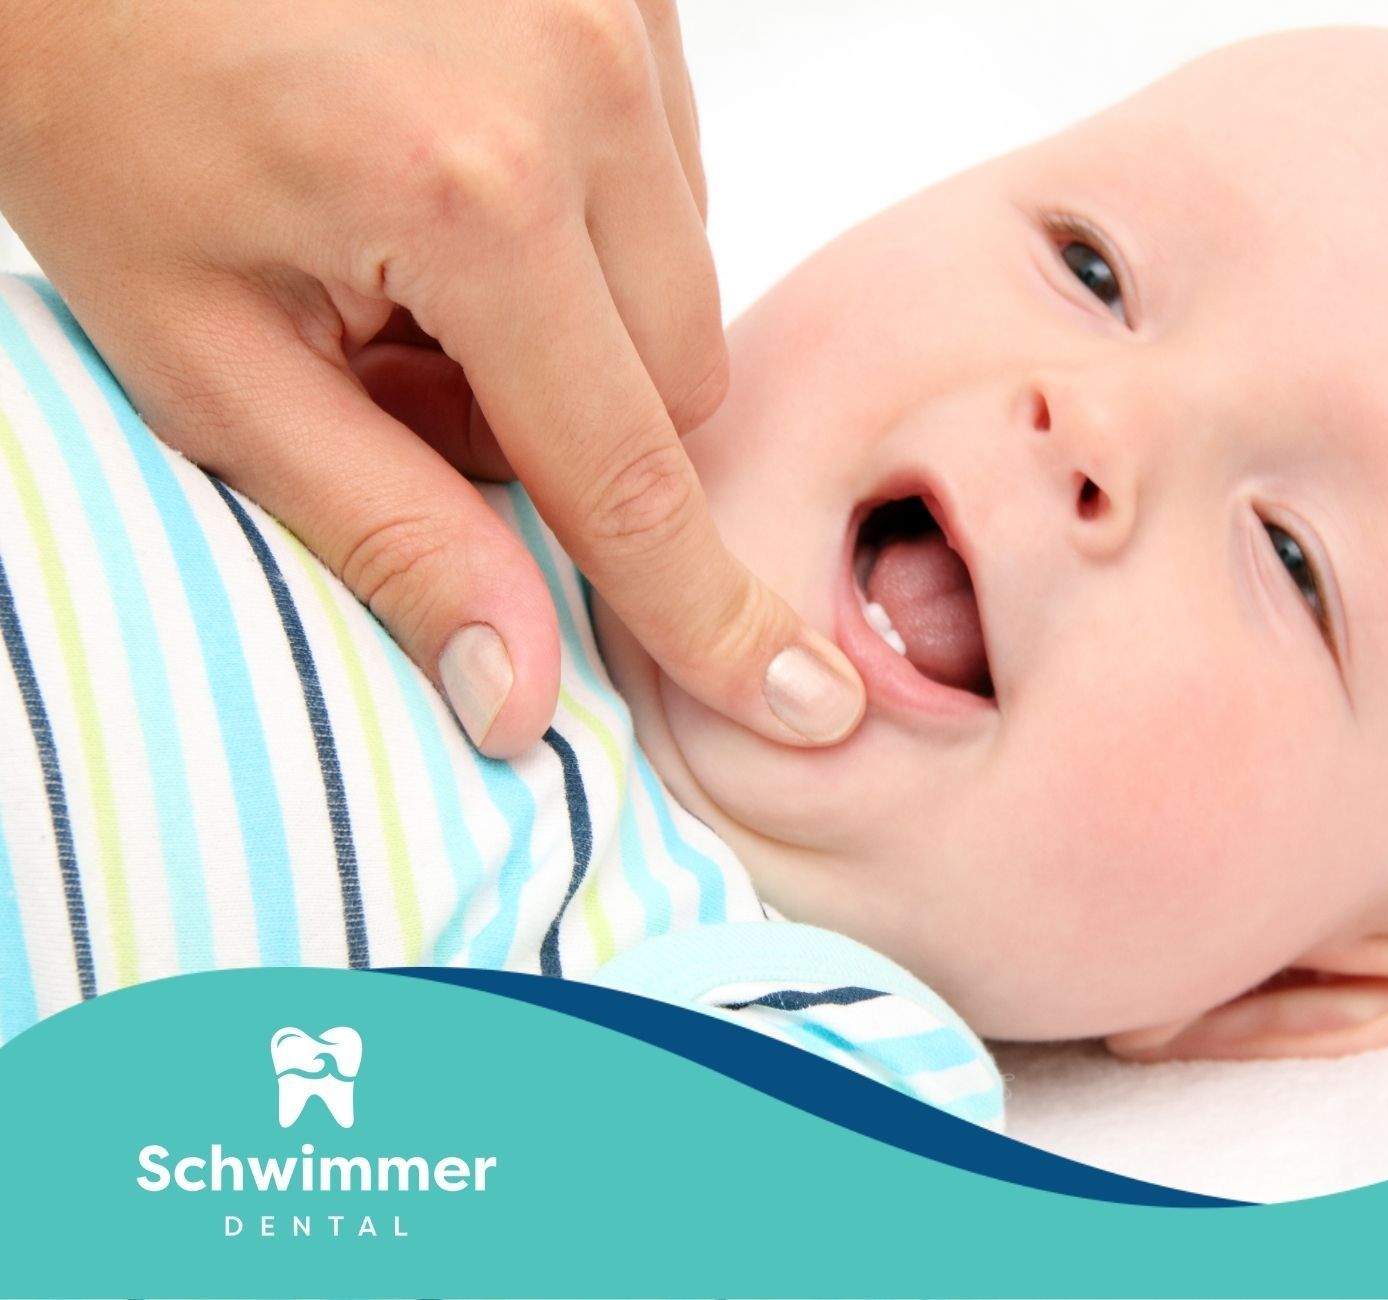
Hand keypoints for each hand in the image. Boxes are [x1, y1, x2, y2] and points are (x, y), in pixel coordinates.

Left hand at [0, 0, 864, 754]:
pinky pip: (667, 164)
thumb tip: (514, 689)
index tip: (795, 698)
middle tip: (397, 360)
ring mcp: (617, 13)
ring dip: (577, 315)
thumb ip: (380, 527)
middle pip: (674, 379)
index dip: (705, 611)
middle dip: (565, 423)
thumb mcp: (197, 345)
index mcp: (471, 197)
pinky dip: (584, 209)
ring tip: (415, 242)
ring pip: (681, 276)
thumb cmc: (94, 80)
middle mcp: (583, 89)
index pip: (629, 475)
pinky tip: (462, 160)